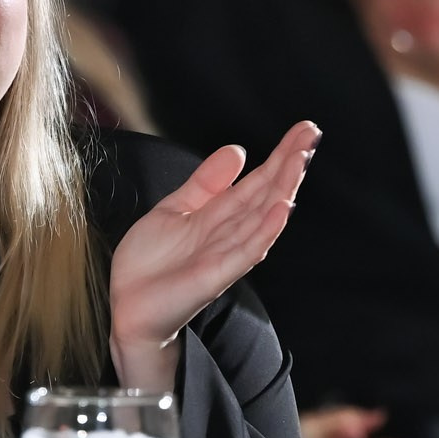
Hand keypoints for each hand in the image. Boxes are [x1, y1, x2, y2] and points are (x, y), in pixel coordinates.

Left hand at [108, 120, 318, 392]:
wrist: (127, 306)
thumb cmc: (150, 264)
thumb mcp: (175, 208)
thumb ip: (206, 182)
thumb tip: (238, 151)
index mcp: (220, 216)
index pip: (257, 181)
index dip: (280, 155)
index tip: (303, 131)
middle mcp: (230, 234)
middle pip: (266, 193)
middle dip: (289, 164)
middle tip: (311, 134)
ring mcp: (226, 254)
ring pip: (262, 217)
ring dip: (283, 189)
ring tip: (300, 161)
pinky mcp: (215, 275)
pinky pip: (247, 251)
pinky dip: (266, 230)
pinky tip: (282, 209)